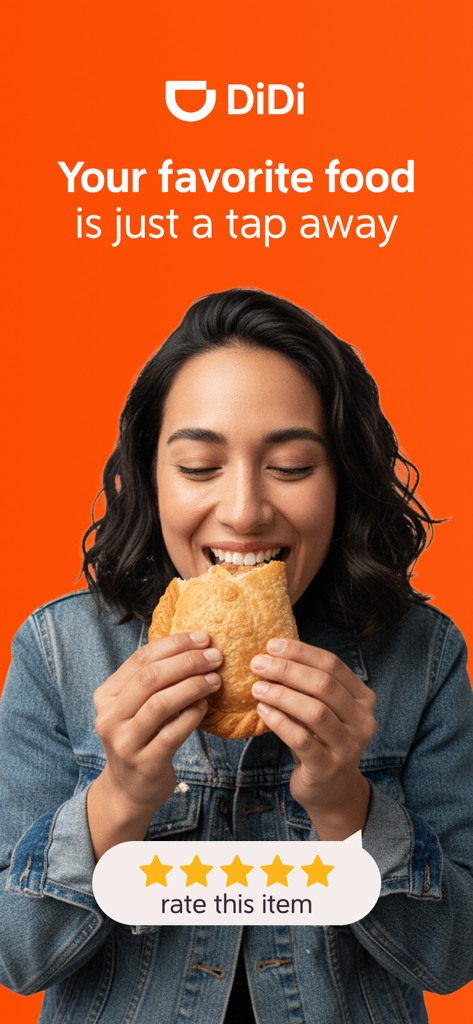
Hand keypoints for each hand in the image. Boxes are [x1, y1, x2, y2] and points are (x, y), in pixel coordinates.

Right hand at [87, 631, 221, 858]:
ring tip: (215, 680)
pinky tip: (205, 706)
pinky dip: (192, 716)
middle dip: (187, 662)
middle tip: (215, 657)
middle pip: (150, 678)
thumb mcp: (136, 707)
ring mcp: (124, 742)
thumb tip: (195, 646)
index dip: (174, 644)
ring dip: (192, 686)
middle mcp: (110, 717)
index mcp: (106, 696)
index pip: (140, 659)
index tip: (203, 638)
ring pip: (160, 704)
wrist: (129, 789)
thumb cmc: (141, 738)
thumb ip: (153, 681)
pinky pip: (172, 734)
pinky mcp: (144, 763)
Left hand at [250, 639, 375, 838]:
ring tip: (257, 687)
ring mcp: (348, 746)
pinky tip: (262, 710)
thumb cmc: (320, 740)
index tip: (272, 645)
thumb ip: (308, 685)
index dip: (301, 652)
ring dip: (281, 695)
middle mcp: (362, 721)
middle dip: (288, 670)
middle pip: (324, 685)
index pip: (333, 665)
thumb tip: (272, 654)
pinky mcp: (328, 767)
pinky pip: (301, 739)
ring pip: (315, 711)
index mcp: (363, 699)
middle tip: (258, 664)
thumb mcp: (321, 708)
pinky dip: (279, 721)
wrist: (331, 790)